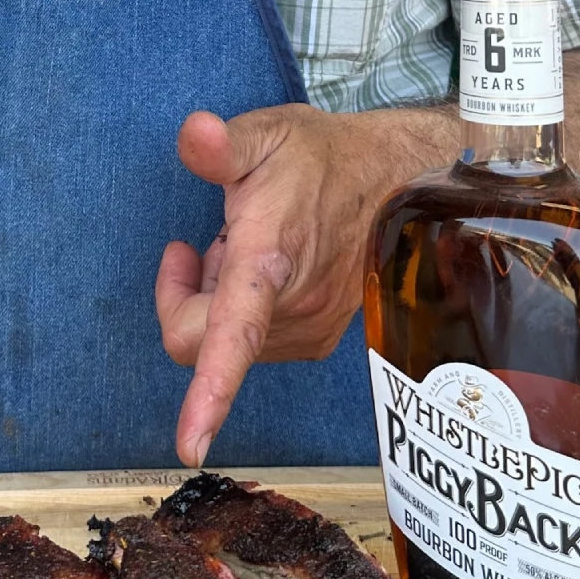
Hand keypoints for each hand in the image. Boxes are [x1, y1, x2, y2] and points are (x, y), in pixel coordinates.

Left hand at [155, 102, 451, 466]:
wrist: (396, 178)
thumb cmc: (320, 155)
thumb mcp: (267, 133)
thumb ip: (224, 144)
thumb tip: (194, 134)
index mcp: (269, 261)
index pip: (231, 338)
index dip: (209, 396)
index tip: (191, 445)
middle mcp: (293, 308)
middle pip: (199, 342)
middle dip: (183, 298)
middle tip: (201, 243)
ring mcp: (309, 328)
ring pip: (224, 346)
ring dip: (215, 303)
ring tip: (241, 247)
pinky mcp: (319, 338)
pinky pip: (252, 346)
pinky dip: (240, 313)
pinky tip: (263, 267)